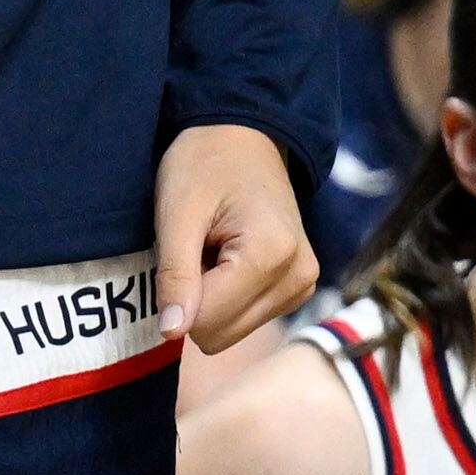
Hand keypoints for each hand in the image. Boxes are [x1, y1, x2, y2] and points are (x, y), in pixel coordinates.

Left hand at [156, 124, 316, 357]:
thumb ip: (175, 275)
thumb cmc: (205, 164)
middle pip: (219, 336)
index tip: (183, 251)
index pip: (205, 322)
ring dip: (210, 299)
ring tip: (212, 251)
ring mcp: (304, 285)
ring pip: (230, 334)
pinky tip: (228, 259)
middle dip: (195, 300)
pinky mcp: (299, 289)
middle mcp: (299, 277)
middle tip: (197, 251)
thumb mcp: (177, 213)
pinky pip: (245, 321)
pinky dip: (227, 297)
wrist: (244, 138)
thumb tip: (171, 333)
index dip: (176, 295)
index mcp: (273, 255)